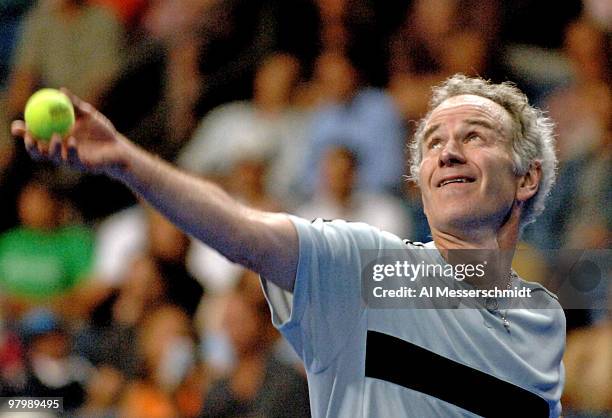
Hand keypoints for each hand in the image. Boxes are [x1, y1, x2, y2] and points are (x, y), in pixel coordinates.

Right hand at [11, 88, 128, 177]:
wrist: (119, 147)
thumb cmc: (102, 131)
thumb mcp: (88, 114)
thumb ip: (74, 104)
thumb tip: (61, 90)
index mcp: (57, 137)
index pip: (35, 136)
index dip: (24, 133)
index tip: (18, 124)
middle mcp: (60, 150)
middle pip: (37, 152)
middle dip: (29, 146)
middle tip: (29, 136)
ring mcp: (69, 159)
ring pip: (52, 158)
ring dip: (50, 148)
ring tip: (55, 136)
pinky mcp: (81, 166)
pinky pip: (71, 160)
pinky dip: (70, 150)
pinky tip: (72, 141)